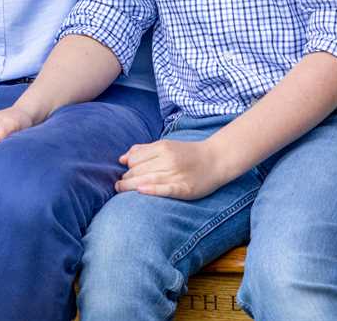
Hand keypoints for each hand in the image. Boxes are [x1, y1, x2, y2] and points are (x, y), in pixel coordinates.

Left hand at [115, 138, 232, 199]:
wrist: (217, 159)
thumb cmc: (189, 153)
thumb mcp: (167, 145)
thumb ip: (144, 150)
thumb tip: (122, 158)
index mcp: (163, 147)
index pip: (135, 159)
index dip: (127, 167)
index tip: (124, 174)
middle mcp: (168, 159)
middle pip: (139, 170)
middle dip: (126, 178)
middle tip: (119, 185)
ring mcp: (177, 174)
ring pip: (147, 179)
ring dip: (130, 185)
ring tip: (120, 189)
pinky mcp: (185, 188)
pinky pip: (165, 189)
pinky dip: (152, 190)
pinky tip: (140, 191)